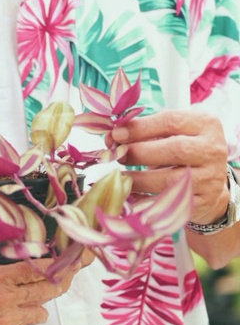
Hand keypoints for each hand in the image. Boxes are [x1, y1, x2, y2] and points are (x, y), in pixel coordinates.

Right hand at [0, 241, 79, 324]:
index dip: (60, 263)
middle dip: (62, 281)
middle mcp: (7, 300)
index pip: (39, 267)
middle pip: (49, 289)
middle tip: (67, 277)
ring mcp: (8, 324)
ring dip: (39, 309)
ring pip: (42, 313)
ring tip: (29, 307)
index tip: (72, 259)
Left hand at [112, 109, 228, 225]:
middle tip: (118, 155)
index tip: (116, 134)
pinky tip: (133, 194)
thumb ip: (146, 131)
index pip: (171, 121)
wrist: (211, 183)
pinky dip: (146, 199)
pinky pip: (170, 202)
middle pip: (175, 149)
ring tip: (121, 176)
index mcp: (205, 124)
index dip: (140, 127)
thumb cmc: (186, 151)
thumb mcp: (174, 133)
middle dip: (140, 152)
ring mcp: (211, 178)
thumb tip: (113, 137)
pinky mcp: (204, 202)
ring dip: (139, 179)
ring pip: (171, 179)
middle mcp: (212, 150)